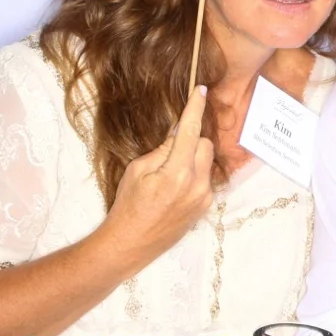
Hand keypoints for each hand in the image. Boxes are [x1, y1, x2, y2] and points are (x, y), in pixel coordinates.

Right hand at [97, 85, 214, 270]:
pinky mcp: (205, 207)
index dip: (195, 108)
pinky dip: (194, 174)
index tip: (201, 91)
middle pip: (205, 144)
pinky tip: (175, 188)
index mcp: (177, 172)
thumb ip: (162, 150)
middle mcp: (197, 184)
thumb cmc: (128, 205)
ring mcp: (204, 197)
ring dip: (194, 158)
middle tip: (170, 150)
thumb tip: (179, 133)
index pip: (191, 131)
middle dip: (192, 140)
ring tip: (170, 173)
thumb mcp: (137, 170)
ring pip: (207, 162)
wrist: (130, 244)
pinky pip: (206, 179)